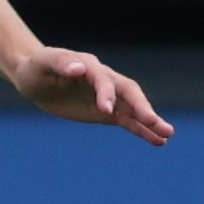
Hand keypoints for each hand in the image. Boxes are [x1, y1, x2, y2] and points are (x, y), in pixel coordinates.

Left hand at [8, 46, 172, 143]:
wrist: (35, 78)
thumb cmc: (36, 67)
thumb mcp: (42, 63)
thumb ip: (59, 63)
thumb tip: (78, 68)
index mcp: (88, 66)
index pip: (102, 78)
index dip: (105, 93)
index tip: (105, 110)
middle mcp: (103, 79)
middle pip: (127, 91)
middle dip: (141, 106)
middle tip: (153, 121)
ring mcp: (107, 96)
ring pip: (133, 107)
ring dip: (150, 120)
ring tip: (168, 134)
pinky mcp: (105, 112)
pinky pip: (127, 121)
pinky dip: (142, 130)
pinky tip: (158, 141)